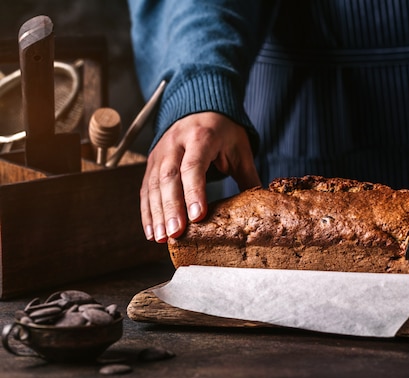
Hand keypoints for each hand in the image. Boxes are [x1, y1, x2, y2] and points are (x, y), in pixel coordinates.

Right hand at [140, 112, 260, 242]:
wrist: (199, 107)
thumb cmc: (223, 131)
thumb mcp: (239, 149)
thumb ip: (248, 177)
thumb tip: (261, 207)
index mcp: (201, 136)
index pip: (194, 165)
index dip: (194, 191)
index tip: (197, 215)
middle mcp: (176, 143)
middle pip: (169, 177)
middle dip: (171, 207)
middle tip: (176, 233)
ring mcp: (160, 152)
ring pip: (153, 184)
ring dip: (156, 213)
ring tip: (163, 238)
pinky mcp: (152, 162)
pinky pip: (145, 189)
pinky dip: (147, 212)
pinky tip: (152, 232)